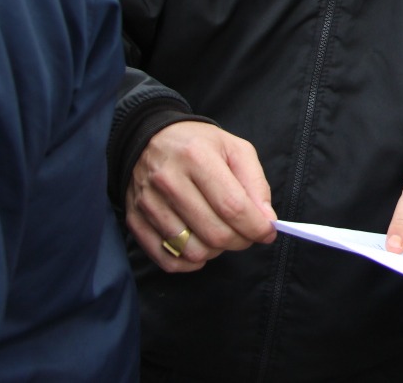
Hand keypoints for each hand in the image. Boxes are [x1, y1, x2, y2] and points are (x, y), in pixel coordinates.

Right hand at [126, 120, 276, 271]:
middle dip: (240, 241)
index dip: (255, 226)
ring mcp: (148, 203)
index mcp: (196, 156)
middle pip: (214, 233)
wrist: (151, 139)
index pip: (232, 206)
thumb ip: (256, 184)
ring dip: (216, 251)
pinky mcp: (135, 220)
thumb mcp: (235, 149)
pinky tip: (200, 246)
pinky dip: (190, 263)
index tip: (267, 232)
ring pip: (193, 250)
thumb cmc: (199, 145)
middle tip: (246, 233)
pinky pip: (168, 260)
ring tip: (221, 233)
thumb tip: (266, 222)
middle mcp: (168, 180)